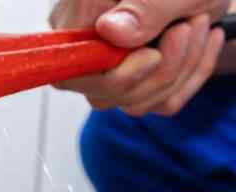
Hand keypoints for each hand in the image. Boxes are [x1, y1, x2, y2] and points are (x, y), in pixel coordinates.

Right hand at [50, 0, 229, 115]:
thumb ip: (143, 8)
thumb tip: (109, 31)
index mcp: (82, 14)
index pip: (71, 67)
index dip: (113, 74)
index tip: (153, 55)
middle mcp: (85, 44)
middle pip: (102, 94)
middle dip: (160, 71)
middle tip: (189, 26)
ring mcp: (106, 67)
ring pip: (132, 102)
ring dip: (180, 70)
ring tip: (198, 25)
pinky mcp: (132, 81)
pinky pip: (155, 102)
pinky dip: (187, 78)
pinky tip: (200, 44)